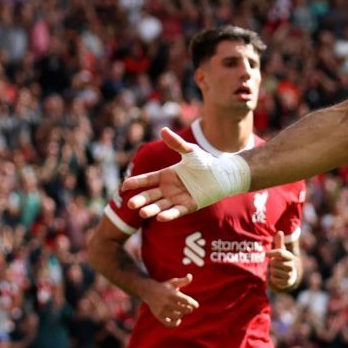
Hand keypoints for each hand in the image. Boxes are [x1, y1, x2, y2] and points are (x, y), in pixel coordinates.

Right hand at [122, 127, 241, 221]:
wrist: (222, 173)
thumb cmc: (206, 161)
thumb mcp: (190, 151)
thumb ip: (177, 143)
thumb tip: (163, 129)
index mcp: (166, 176)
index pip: (147, 180)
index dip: (136, 183)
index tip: (124, 187)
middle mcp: (169, 189)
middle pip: (151, 195)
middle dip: (140, 200)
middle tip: (130, 204)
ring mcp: (178, 198)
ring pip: (161, 205)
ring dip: (152, 209)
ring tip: (142, 212)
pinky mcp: (188, 206)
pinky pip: (176, 211)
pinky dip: (168, 215)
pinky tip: (160, 218)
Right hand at [142, 273, 198, 327]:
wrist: (148, 291)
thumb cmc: (164, 287)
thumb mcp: (173, 282)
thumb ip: (183, 280)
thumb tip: (190, 276)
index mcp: (172, 294)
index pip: (187, 301)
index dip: (193, 304)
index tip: (196, 305)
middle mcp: (167, 302)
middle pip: (184, 310)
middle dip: (189, 309)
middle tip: (188, 308)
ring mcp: (162, 310)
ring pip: (177, 317)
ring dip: (182, 315)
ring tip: (181, 311)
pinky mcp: (158, 316)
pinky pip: (169, 324)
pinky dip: (175, 323)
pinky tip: (178, 319)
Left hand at [267, 235, 300, 289]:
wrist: (287, 276)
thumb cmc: (281, 261)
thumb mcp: (280, 252)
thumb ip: (279, 242)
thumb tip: (280, 231)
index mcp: (290, 256)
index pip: (280, 253)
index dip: (272, 253)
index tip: (265, 254)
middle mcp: (291, 265)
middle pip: (275, 262)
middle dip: (272, 263)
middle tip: (274, 264)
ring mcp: (290, 274)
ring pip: (275, 271)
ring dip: (273, 271)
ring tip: (276, 270)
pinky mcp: (287, 282)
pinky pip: (275, 279)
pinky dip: (274, 278)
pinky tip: (276, 276)